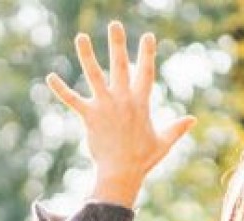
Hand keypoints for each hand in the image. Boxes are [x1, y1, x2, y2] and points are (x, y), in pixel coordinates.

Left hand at [46, 22, 195, 207]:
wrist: (121, 174)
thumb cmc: (142, 160)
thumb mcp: (163, 143)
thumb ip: (177, 128)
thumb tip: (193, 120)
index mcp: (141, 103)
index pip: (146, 72)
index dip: (147, 53)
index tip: (148, 36)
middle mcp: (123, 100)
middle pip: (121, 66)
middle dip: (118, 44)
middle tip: (115, 24)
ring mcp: (105, 106)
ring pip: (94, 75)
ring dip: (87, 55)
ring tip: (81, 36)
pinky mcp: (90, 116)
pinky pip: (73, 100)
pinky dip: (61, 89)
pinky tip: (50, 77)